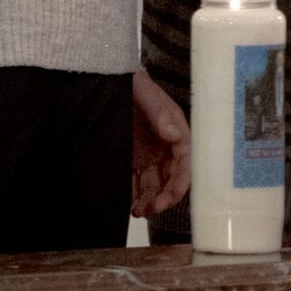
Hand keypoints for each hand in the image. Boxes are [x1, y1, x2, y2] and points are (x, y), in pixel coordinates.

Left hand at [130, 69, 190, 218]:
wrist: (106, 79)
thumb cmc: (130, 84)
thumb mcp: (144, 93)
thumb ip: (160, 113)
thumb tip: (175, 135)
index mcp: (176, 128)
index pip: (185, 160)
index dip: (180, 181)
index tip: (169, 197)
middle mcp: (165, 144)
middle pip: (172, 176)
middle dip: (165, 195)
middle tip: (151, 209)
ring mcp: (149, 153)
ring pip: (155, 183)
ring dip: (151, 199)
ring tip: (138, 211)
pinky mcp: (131, 159)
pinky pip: (136, 182)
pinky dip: (135, 196)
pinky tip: (129, 206)